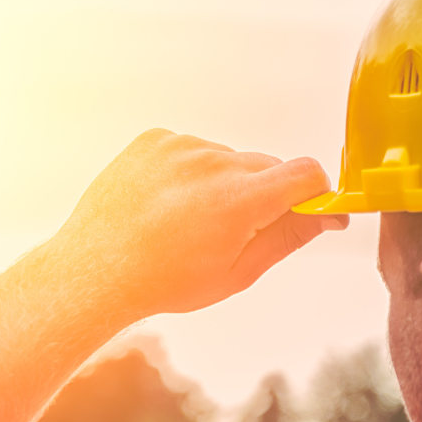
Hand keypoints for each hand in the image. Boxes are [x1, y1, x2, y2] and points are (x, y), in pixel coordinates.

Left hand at [50, 129, 345, 319]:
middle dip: (264, 195)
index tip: (311, 210)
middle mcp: (213, 163)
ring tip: (186, 224)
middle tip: (231, 233)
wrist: (95, 271)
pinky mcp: (155, 139)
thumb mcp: (235, 273)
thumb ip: (286, 239)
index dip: (315, 193)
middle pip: (266, 166)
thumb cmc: (162, 282)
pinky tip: (165, 206)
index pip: (306, 173)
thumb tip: (325, 216)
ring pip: (226, 159)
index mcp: (239, 200)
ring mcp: (181, 146)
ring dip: (222, 184)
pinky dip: (188, 173)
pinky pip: (191, 150)